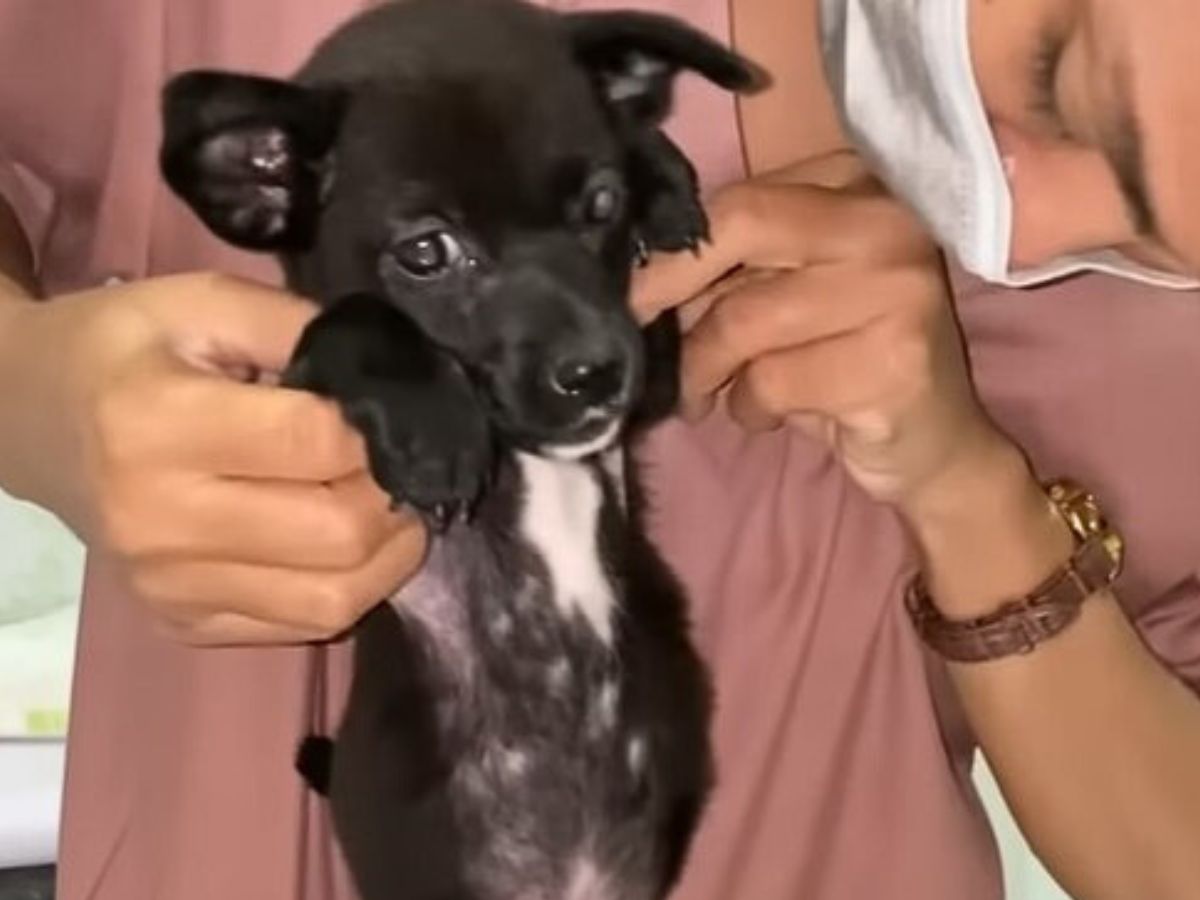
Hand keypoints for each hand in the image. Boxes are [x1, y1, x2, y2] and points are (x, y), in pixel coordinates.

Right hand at [0, 273, 425, 644]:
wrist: (32, 422)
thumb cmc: (123, 351)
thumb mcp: (201, 300)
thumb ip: (296, 325)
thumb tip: (386, 375)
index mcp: (159, 425)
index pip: (316, 443)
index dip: (379, 428)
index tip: (392, 412)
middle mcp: (160, 521)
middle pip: (338, 533)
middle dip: (395, 494)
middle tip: (403, 463)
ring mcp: (169, 586)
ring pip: (334, 599)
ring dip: (389, 553)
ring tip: (391, 505)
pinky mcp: (181, 623)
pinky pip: (302, 626)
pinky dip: (347, 586)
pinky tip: (344, 543)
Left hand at [631, 152, 1012, 511]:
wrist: (935, 445)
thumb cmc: (846, 361)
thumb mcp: (787, 298)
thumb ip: (733, 270)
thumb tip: (637, 274)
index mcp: (857, 185)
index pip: (741, 198)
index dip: (672, 248)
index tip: (630, 291)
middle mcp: (887, 220)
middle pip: (741, 228)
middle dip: (670, 289)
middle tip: (641, 338)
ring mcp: (899, 287)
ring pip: (745, 319)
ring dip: (705, 371)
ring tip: (709, 394)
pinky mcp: (896, 359)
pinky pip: (772, 380)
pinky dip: (749, 408)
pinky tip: (766, 415)